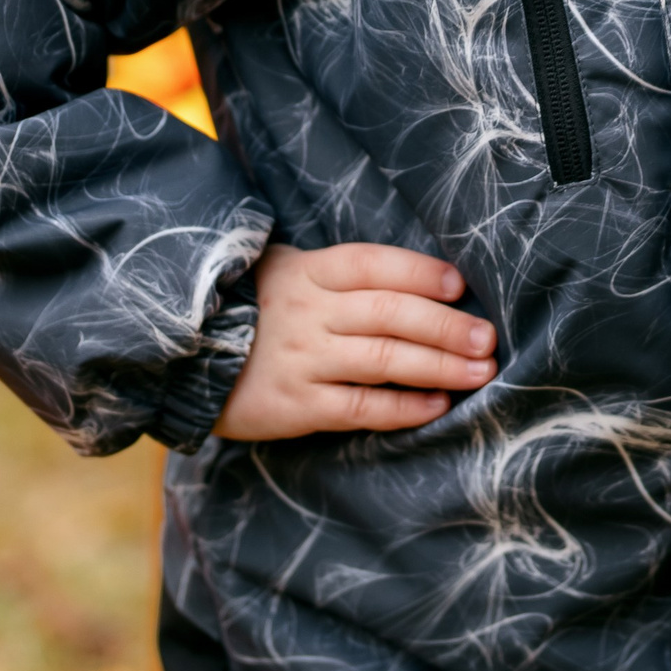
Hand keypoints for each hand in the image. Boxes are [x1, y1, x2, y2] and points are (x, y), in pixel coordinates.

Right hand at [215, 241, 496, 440]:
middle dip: (446, 325)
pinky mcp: (293, 405)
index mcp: (307, 270)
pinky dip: (403, 407)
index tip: (459, 285)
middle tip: (487, 339)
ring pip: (382, 359)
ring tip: (479, 372)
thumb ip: (341, 277)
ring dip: (439, 365)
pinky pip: (360, 406)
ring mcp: (300, 358)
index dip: (419, 271)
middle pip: (389, 312)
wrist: (183, 359)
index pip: (373, 263)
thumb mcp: (287, 273)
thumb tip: (422, 283)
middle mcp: (306, 311)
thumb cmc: (255, 311)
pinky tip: (437, 404)